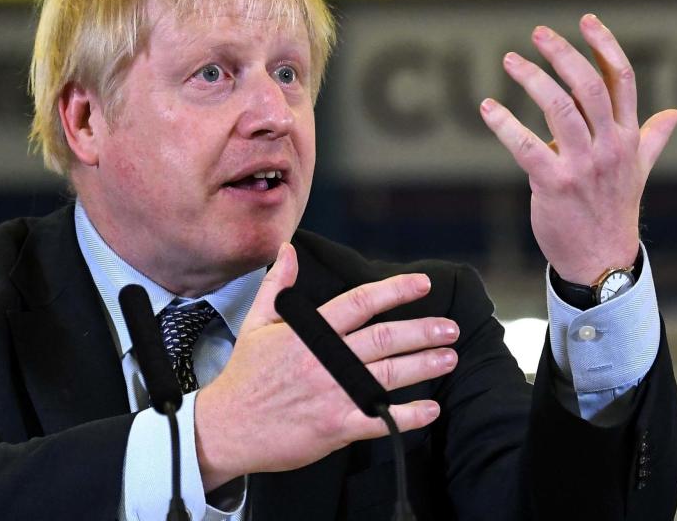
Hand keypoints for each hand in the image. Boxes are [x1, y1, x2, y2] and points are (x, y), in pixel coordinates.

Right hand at [194, 243, 458, 490]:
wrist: (226, 427)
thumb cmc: (244, 376)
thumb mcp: (256, 323)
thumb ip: (278, 285)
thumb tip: (288, 249)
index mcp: (309, 332)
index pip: (359, 303)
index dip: (394, 291)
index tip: (422, 284)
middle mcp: (325, 360)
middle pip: (384, 338)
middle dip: (422, 331)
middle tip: (450, 328)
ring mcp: (332, 394)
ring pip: (388, 375)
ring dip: (423, 365)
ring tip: (449, 358)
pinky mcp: (334, 427)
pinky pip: (379, 420)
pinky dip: (407, 416)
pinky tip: (430, 409)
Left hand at [480, 14, 676, 283]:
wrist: (601, 259)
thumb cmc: (613, 210)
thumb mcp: (638, 170)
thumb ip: (652, 137)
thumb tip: (675, 114)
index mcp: (626, 136)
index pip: (621, 79)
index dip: (604, 45)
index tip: (585, 20)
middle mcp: (608, 146)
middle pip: (589, 85)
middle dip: (563, 53)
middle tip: (537, 34)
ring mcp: (582, 164)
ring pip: (560, 107)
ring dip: (531, 78)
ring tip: (509, 60)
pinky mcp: (554, 183)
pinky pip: (526, 145)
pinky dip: (504, 123)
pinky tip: (487, 107)